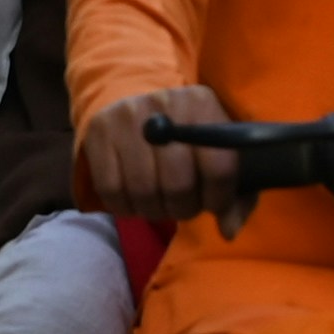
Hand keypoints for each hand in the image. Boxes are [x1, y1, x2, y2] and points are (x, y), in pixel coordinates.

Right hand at [81, 82, 258, 227]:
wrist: (136, 105)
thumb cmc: (186, 137)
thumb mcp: (217, 152)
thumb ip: (235, 194)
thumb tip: (228, 231)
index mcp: (202, 103)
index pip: (219, 165)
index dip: (218, 197)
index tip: (213, 205)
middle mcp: (164, 103)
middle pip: (179, 182)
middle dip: (184, 208)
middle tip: (182, 206)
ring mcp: (127, 116)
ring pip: (143, 190)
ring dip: (155, 210)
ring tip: (160, 204)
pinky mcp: (98, 131)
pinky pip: (111, 189)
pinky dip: (126, 207)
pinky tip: (135, 199)